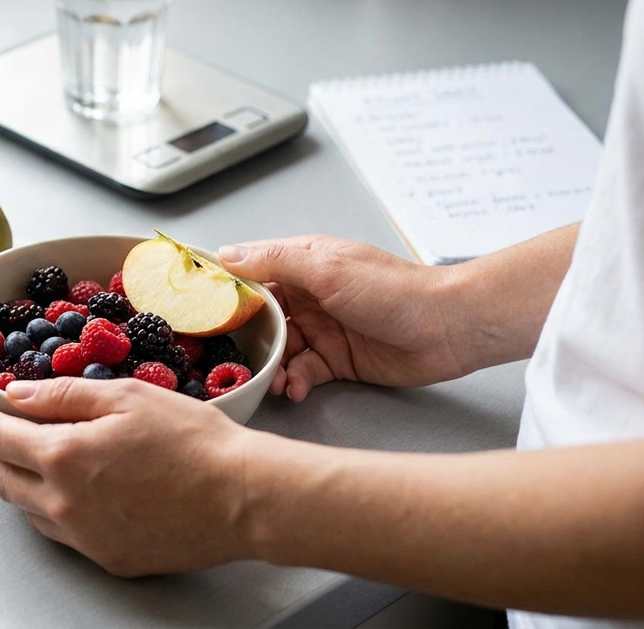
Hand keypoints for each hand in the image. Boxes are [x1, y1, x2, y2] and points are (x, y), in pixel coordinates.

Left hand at [0, 377, 262, 576]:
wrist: (243, 497)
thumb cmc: (193, 440)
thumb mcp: (126, 397)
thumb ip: (62, 395)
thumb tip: (15, 394)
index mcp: (64, 457)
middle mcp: (64, 504)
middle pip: (3, 478)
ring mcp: (84, 538)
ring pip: (28, 510)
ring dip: (18, 481)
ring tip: (29, 459)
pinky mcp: (108, 558)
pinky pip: (61, 533)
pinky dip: (50, 508)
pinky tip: (67, 491)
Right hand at [219, 234, 464, 401]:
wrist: (447, 328)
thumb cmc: (393, 289)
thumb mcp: (326, 268)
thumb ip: (274, 262)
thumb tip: (226, 255)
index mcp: (303, 262)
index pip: (251, 271)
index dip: (224, 289)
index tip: (195, 307)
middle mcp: (308, 294)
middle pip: (259, 317)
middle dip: (243, 339)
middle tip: (227, 358)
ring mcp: (322, 328)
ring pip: (278, 349)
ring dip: (270, 366)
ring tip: (270, 381)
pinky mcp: (336, 361)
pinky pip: (302, 372)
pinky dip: (294, 382)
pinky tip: (294, 389)